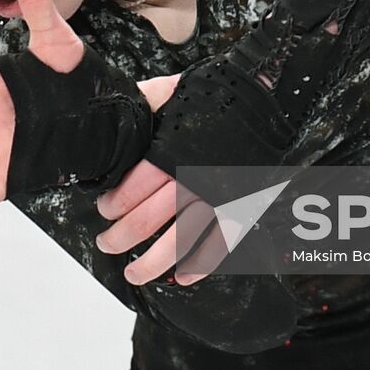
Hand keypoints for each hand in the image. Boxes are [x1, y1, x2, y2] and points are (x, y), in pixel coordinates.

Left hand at [94, 73, 231, 285]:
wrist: (264, 97)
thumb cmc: (214, 94)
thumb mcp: (171, 91)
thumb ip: (142, 103)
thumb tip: (116, 108)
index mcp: (167, 153)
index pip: (129, 191)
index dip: (112, 206)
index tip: (105, 210)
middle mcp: (188, 180)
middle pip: (145, 221)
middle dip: (120, 238)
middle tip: (107, 244)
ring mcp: (214, 198)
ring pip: (177, 242)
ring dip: (151, 264)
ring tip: (133, 274)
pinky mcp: (238, 208)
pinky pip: (218, 246)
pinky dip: (200, 267)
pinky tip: (182, 278)